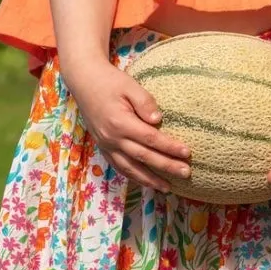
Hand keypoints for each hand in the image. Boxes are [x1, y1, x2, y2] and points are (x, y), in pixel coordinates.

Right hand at [62, 57, 190, 189]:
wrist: (84, 81)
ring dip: (149, 180)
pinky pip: (119, 166)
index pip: (150, 139)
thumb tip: (158, 120)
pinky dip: (133, 176)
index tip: (187, 153)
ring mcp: (106, 145)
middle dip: (166, 167)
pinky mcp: (103, 147)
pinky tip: (145, 182)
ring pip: (130, 168)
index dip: (169, 147)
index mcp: (120, 123)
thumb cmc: (109, 81)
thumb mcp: (130, 85)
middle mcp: (112, 138)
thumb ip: (145, 102)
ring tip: (167, 187)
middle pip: (143, 157)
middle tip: (186, 173)